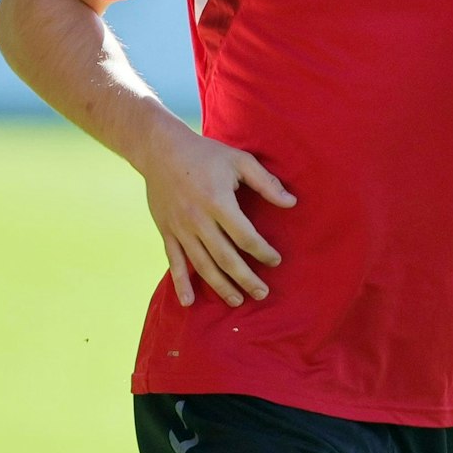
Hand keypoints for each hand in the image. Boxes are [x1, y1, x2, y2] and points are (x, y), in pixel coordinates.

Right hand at [136, 126, 295, 307]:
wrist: (161, 150)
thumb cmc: (206, 154)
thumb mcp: (239, 160)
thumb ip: (266, 182)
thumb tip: (292, 203)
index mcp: (219, 202)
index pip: (245, 236)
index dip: (263, 252)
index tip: (276, 261)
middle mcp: (198, 219)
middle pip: (225, 257)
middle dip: (245, 278)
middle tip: (262, 293)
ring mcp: (180, 228)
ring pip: (202, 264)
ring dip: (220, 285)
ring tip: (237, 301)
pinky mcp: (167, 231)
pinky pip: (174, 261)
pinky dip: (180, 283)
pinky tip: (189, 302)